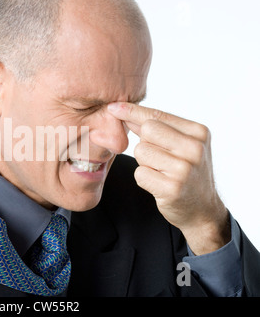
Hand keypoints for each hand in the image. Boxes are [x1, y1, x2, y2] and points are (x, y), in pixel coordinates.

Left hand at [108, 102, 230, 254]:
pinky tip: (160, 184)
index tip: (113, 107)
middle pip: (147, 131)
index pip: (157, 116)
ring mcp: (184, 169)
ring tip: (162, 172)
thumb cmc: (186, 172)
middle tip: (158, 158)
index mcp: (198, 132)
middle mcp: (195, 148)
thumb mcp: (181, 145)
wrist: (202, 209)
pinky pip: (140, 174)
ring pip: (141, 152)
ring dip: (145, 163)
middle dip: (144, 142)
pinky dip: (144, 179)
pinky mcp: (172, 189)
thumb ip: (157, 128)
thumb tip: (122, 111)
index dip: (132, 111)